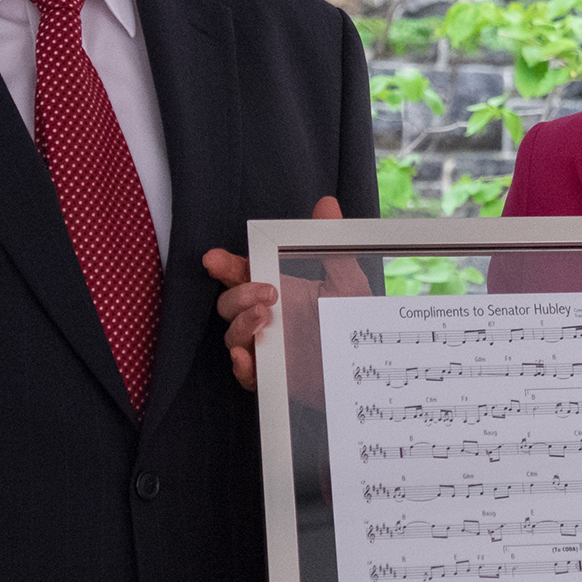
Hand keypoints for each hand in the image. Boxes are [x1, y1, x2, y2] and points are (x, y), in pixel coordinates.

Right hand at [202, 195, 366, 390]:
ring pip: (232, 336)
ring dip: (241, 325)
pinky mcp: (272, 376)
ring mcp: (266, 347)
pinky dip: (240, 366)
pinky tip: (246, 357)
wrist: (367, 364)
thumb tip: (328, 205)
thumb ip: (334, 249)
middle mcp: (267, 318)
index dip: (224, 266)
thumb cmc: (352, 321)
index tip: (214, 259)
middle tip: (267, 293)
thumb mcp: (348, 283)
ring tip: (264, 316)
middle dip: (239, 295)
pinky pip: (245, 374)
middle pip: (230, 304)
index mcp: (278, 291)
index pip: (240, 275)